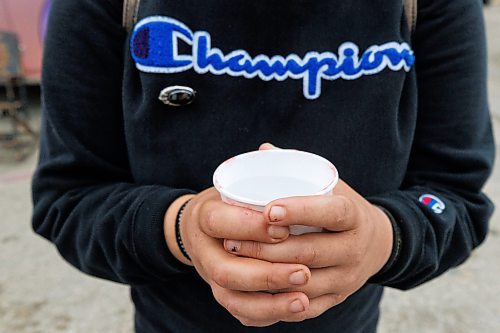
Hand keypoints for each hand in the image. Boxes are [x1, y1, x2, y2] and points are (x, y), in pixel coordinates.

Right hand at [169, 187, 316, 325]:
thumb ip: (268, 187)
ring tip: (303, 301)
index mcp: (204, 215)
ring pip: (233, 299)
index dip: (251, 227)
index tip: (283, 229)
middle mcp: (203, 248)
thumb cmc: (234, 201)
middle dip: (267, 275)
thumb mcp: (242, 185)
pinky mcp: (223, 294)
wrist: (205, 226)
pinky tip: (297, 310)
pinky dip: (269, 314)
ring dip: (270, 303)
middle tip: (304, 273)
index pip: (219, 222)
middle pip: (225, 272)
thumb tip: (317, 191)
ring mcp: (210, 275)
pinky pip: (243, 313)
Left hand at [222, 144, 393, 319]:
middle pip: (308, 251)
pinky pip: (304, 307)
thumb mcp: (331, 185)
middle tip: (231, 240)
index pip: (331, 213)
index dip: (301, 210)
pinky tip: (251, 288)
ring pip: (302, 281)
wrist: (377, 244)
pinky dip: (276, 299)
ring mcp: (346, 278)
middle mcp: (354, 249)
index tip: (268, 210)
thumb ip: (299, 168)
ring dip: (266, 274)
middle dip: (266, 247)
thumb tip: (264, 150)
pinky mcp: (336, 298)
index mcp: (354, 216)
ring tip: (235, 262)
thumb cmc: (341, 209)